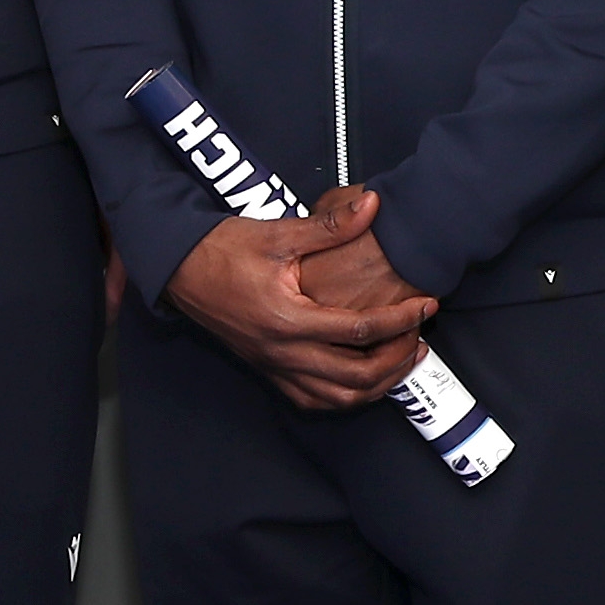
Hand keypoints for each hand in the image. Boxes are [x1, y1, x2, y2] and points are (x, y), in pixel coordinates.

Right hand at [167, 191, 435, 409]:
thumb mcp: (278, 233)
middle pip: (356, 377)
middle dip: (397, 360)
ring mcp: (273, 366)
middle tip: (420, 338)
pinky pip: (312, 399)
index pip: (360, 331)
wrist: (178, 270)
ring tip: (401, 360)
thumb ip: (330, 225)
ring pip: (337, 398)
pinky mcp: (266, 369)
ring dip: (376, 385)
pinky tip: (361, 379)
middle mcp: (282, 352)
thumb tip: (374, 205)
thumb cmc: (222, 249)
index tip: (426, 305)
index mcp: (288, 319)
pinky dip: (343, 396)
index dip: (401, 320)